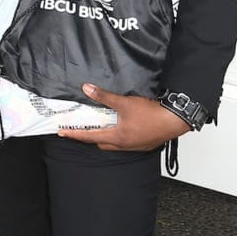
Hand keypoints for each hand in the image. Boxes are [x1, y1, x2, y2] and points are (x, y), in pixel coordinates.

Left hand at [58, 84, 191, 151]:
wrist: (174, 120)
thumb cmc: (151, 114)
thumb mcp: (124, 102)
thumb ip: (104, 96)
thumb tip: (87, 89)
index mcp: (117, 137)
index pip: (90, 137)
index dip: (74, 134)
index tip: (62, 133)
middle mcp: (124, 145)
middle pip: (101, 144)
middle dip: (90, 138)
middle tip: (80, 130)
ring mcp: (135, 146)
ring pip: (114, 145)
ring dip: (105, 138)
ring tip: (100, 127)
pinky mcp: (144, 144)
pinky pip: (126, 144)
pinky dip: (118, 138)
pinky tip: (121, 129)